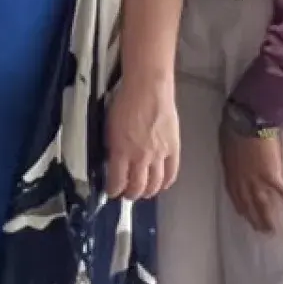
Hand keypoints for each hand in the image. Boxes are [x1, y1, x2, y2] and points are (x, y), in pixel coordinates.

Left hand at [105, 74, 178, 199]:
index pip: (117, 182)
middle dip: (131, 194)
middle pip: (137, 187)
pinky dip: (166, 182)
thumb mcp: (109, 127)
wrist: (148, 89)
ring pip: (155, 184)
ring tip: (144, 192)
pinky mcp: (173, 148)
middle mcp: (140, 157)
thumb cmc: (125, 102)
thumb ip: (112, 147)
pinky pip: (172, 173)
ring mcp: (159, 154)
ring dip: (148, 191)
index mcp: (121, 151)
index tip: (112, 192)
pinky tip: (162, 185)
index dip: (114, 191)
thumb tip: (112, 161)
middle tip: (127, 195)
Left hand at [220, 125, 282, 234]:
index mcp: (231, 175)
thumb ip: (233, 161)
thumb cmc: (234, 130)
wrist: (247, 123)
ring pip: (263, 205)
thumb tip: (239, 164)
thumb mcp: (228, 148)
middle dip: (254, 219)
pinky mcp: (273, 177)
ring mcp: (258, 181)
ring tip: (273, 233)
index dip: (240, 207)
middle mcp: (243, 183)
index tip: (244, 215)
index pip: (235, 196)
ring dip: (268, 220)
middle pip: (248, 205)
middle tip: (260, 232)